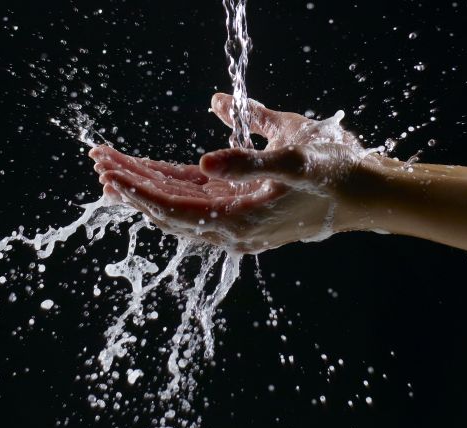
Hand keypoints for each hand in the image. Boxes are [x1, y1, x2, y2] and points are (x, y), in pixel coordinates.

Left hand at [90, 93, 381, 253]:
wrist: (367, 195)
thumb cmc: (335, 173)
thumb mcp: (295, 158)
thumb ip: (248, 160)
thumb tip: (204, 160)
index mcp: (240, 221)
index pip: (174, 210)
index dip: (139, 191)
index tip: (108, 173)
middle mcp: (232, 229)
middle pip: (169, 209)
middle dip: (133, 185)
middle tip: (99, 161)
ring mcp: (236, 221)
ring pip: (180, 205)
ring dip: (147, 185)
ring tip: (113, 166)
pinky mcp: (242, 210)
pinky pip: (199, 199)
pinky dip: (172, 186)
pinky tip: (151, 172)